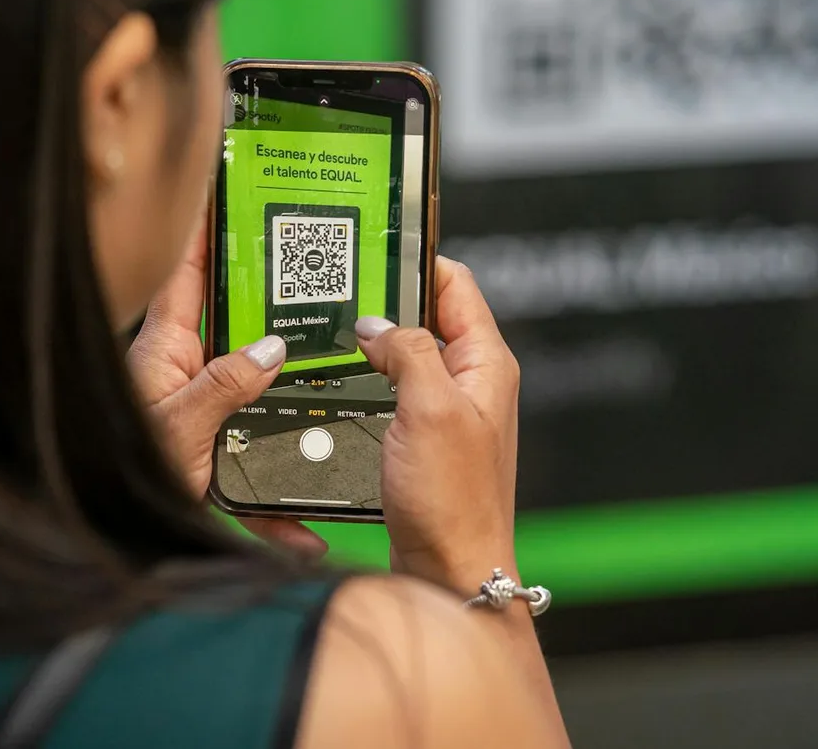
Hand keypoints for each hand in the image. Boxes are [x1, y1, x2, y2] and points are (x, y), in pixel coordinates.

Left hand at [128, 222, 327, 557]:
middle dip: (277, 302)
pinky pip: (256, 478)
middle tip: (319, 272)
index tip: (232, 185)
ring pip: (257, 395)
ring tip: (339, 383)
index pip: (187, 271)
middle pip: (237, 324)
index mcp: (165, 351)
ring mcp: (200, 415)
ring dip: (292, 403)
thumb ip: (224, 386)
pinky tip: (306, 536)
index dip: (207, 225)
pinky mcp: (212, 461)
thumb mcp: (177, 429)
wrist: (102, 546)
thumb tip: (272, 348)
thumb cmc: (109, 481)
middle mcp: (184, 375)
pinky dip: (280, 507)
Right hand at [355, 257, 520, 594]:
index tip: (374, 243)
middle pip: (428, 315)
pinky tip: (339, 382)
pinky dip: (369, 380)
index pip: (455, 284)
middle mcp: (473, 382)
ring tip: (330, 328)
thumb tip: (377, 325)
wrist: (452, 573)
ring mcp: (449, 411)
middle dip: (386, 298)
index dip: (416, 259)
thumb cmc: (453, 502)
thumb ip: (407, 353)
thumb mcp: (430, 409)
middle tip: (338, 285)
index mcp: (486, 363)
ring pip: (407, 354)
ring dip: (374, 342)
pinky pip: (396, 392)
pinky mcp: (425, 440)